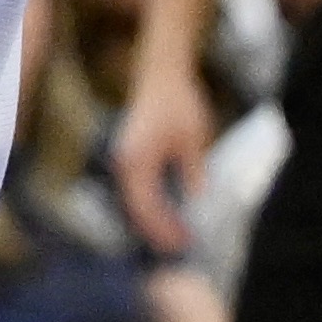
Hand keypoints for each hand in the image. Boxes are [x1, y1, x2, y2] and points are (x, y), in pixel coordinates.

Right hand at [111, 56, 219, 255]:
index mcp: (137, 159)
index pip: (147, 206)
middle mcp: (125, 161)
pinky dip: (151, 205)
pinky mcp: (131, 154)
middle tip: (182, 248)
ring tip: (176, 236)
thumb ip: (192, 175)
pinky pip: (138, 189)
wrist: (161, 73)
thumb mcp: (193, 141)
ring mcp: (125, 158)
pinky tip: (169, 213)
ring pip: (135, 200)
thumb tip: (197, 206)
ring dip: (153, 219)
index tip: (185, 243)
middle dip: (157, 230)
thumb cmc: (178, 103)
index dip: (164, 228)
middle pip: (136, 207)